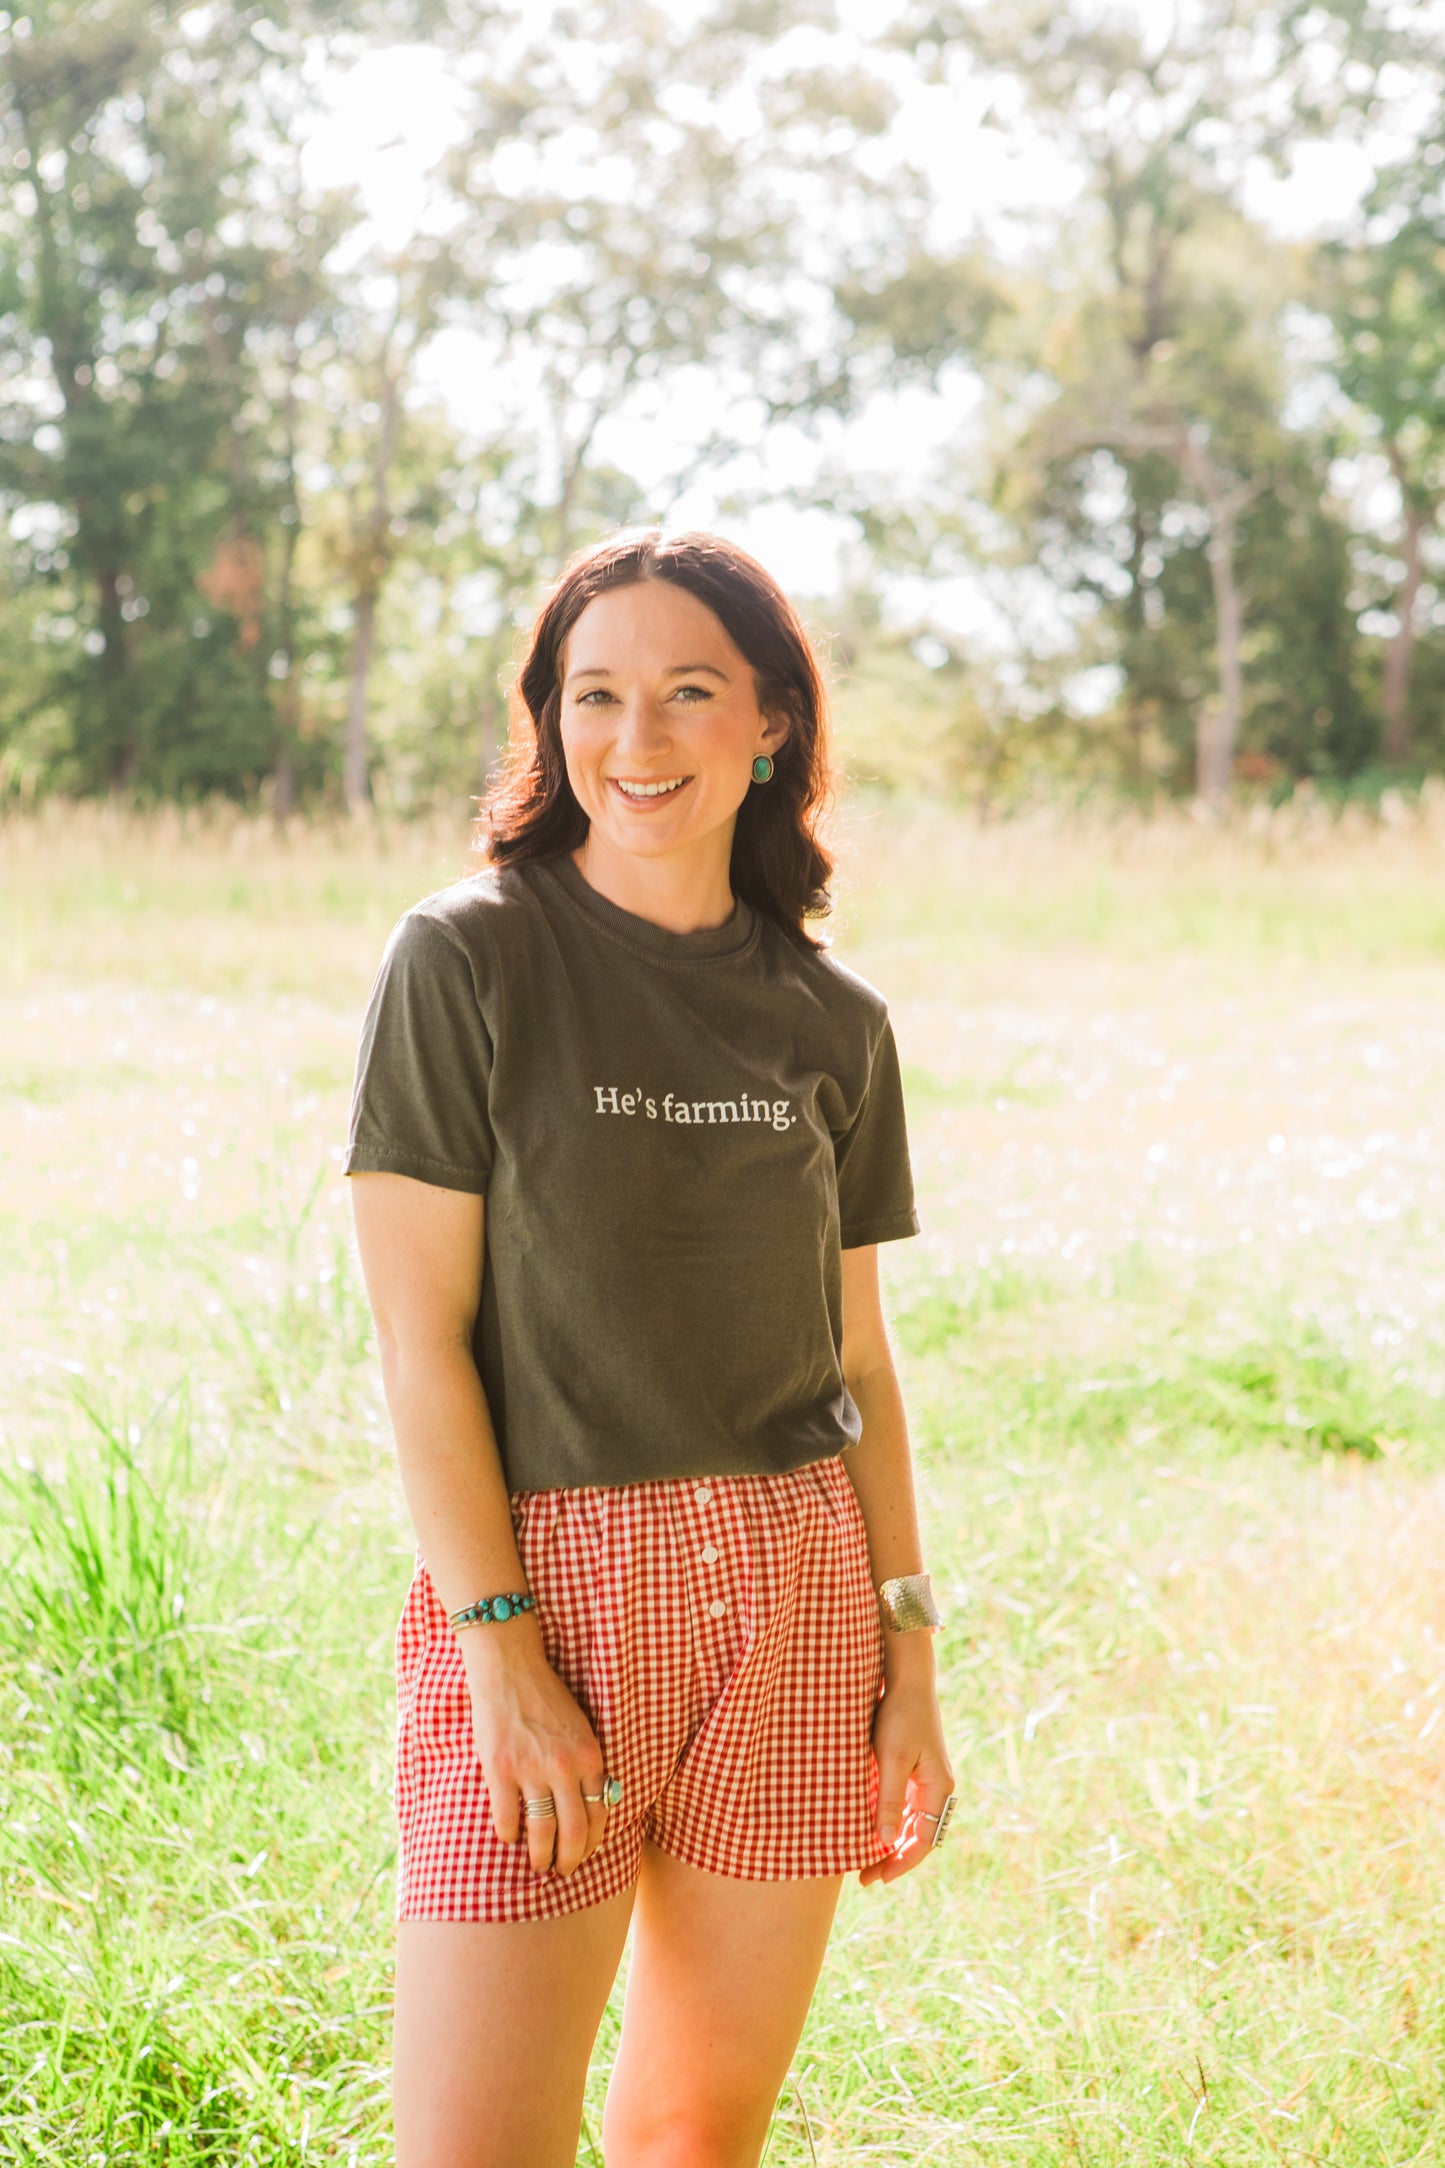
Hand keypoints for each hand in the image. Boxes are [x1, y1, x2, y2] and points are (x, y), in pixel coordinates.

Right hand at [462, 1619, 608, 1877]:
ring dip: (540, 1857)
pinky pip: (507, 1819)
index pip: (600, 1813)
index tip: (586, 1853)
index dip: (594, 1842)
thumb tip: (595, 1802)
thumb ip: (587, 1763)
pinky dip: (509, 1835)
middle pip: (574, 1832)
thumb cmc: (547, 1697)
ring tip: (538, 1865)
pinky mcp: (500, 1769)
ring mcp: (531, 1769)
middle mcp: (564, 1766)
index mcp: (589, 1755)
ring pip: (541, 1832)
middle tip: (563, 1871)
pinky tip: (509, 1836)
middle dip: (570, 1859)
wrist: (510, 1667)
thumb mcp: (580, 1727)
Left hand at [858, 1649, 953, 1887]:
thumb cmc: (900, 1716)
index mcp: (939, 1788)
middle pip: (920, 1835)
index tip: (876, 1878)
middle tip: (865, 1877)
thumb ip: (890, 1800)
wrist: (907, 1679)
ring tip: (865, 1859)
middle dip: (895, 1858)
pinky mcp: (917, 1768)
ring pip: (914, 1823)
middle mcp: (938, 1787)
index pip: (924, 1840)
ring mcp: (928, 1778)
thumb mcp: (891, 1759)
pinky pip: (908, 1806)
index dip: (900, 1862)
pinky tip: (872, 1828)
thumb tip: (887, 1842)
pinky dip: (892, 1822)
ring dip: (893, 1842)